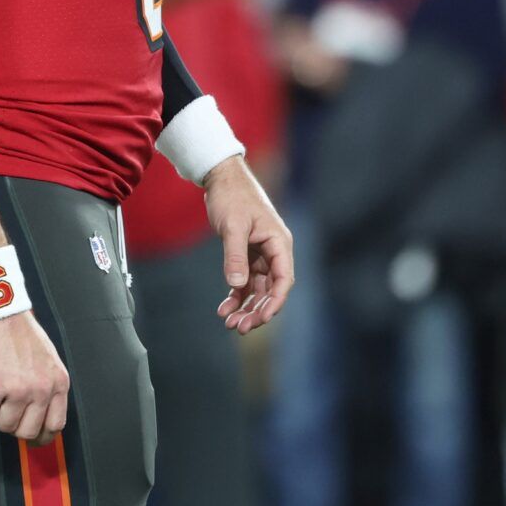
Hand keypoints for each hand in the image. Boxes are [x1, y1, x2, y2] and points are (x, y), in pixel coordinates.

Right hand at [0, 312, 68, 446]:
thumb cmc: (19, 332)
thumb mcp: (47, 360)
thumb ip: (47, 386)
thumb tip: (39, 416)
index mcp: (58, 382)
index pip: (55, 425)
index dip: (42, 436)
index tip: (33, 438)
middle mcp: (41, 389)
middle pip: (27, 431)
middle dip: (13, 425)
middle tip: (5, 410)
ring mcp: (17, 390)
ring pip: (4, 426)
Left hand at [204, 156, 294, 333]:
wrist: (221, 177)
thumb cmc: (232, 196)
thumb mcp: (233, 226)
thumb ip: (235, 256)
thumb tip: (236, 285)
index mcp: (279, 242)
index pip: (284, 279)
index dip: (275, 302)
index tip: (261, 319)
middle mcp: (274, 251)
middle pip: (271, 289)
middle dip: (257, 310)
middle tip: (240, 328)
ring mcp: (261, 254)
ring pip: (258, 288)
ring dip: (246, 306)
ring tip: (230, 323)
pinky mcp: (247, 254)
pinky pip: (245, 280)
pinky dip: (236, 295)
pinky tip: (224, 308)